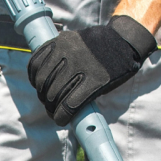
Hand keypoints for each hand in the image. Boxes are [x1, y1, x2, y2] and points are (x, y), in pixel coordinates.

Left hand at [26, 16, 155, 126]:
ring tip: (55, 112)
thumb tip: (46, 83)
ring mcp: (81, 68)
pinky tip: (62, 118)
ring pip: (54, 95)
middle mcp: (68, 54)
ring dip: (51, 108)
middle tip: (49, 104)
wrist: (126, 42)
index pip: (35, 64)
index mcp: (61, 42)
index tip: (39, 87)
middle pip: (43, 82)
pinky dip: (62, 115)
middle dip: (44, 97)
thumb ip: (61, 58)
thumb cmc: (101, 46)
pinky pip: (70, 104)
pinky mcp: (93, 82)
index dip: (34, 80)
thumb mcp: (76, 43)